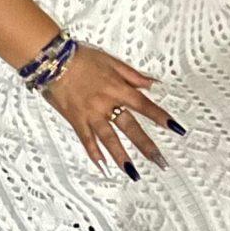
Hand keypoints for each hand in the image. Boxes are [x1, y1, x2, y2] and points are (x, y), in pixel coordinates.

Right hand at [39, 42, 175, 175]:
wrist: (53, 60)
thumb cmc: (81, 57)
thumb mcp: (111, 60)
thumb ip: (133, 75)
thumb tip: (153, 83)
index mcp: (118, 88)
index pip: (144, 106)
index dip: (161, 117)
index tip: (176, 129)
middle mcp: (106, 104)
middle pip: (130, 128)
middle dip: (146, 146)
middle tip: (160, 162)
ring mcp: (91, 114)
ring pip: (109, 139)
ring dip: (122, 157)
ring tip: (133, 173)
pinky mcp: (76, 119)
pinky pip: (86, 139)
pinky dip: (93, 153)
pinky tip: (102, 166)